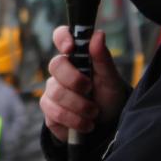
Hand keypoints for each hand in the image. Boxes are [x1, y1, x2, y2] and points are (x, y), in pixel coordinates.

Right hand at [40, 28, 127, 142]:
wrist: (106, 126)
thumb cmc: (108, 97)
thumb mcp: (111, 79)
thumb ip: (103, 58)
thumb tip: (98, 34)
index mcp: (76, 57)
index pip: (61, 36)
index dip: (62, 38)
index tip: (70, 48)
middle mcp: (61, 71)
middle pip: (55, 65)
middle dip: (75, 81)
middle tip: (90, 90)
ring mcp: (52, 90)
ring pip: (56, 93)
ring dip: (79, 106)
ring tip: (94, 113)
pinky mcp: (49, 110)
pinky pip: (53, 112)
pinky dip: (74, 121)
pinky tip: (85, 124)